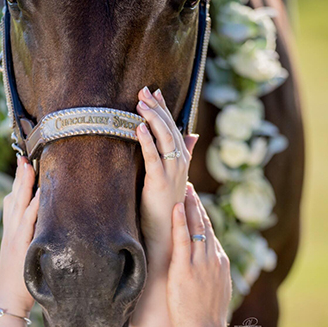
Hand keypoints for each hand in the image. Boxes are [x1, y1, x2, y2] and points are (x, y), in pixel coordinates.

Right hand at [0, 156, 39, 316]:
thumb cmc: (21, 278)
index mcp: (12, 230)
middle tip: (25, 156)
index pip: (13, 200)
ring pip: (18, 205)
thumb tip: (44, 223)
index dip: (17, 181)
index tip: (23, 163)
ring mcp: (15, 237)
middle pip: (14, 196)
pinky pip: (28, 223)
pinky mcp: (21, 247)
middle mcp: (11, 230)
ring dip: (24, 184)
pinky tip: (40, 195)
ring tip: (30, 166)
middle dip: (20, 176)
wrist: (9, 301)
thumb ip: (30, 236)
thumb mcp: (23, 252)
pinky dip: (33, 208)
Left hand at [136, 87, 197, 278]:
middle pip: (170, 128)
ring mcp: (172, 172)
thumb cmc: (164, 210)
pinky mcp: (159, 182)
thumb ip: (178, 156)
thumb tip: (191, 136)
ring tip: (140, 102)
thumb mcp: (172, 179)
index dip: (164, 109)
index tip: (154, 92)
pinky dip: (146, 140)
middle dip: (157, 108)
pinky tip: (136, 127)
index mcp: (181, 161)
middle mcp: (180, 163)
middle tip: (144, 90)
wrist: (167, 236)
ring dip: (152, 118)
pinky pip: (153, 157)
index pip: (173, 128)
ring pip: (164, 138)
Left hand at [167, 184, 231, 326]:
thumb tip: (205, 269)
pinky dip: (179, 221)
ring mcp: (200, 262)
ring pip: (196, 227)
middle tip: (189, 187)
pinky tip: (176, 207)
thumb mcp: (215, 290)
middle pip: (205, 224)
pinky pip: (183, 239)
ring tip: (183, 190)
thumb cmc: (206, 317)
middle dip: (196, 204)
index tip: (195, 202)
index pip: (210, 232)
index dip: (202, 215)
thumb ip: (211, 275)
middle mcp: (213, 258)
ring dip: (188, 206)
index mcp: (220, 262)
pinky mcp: (186, 268)